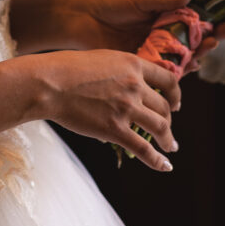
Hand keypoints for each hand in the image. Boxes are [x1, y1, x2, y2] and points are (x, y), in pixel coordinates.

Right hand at [26, 49, 180, 171]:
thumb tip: (127, 83)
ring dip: (168, 140)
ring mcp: (126, 108)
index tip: (175, 104)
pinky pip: (144, 149)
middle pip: (164, 107)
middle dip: (169, 120)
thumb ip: (120, 70)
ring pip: (160, 128)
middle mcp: (135, 86)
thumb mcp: (101, 59)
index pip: (168, 80)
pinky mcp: (115, 130)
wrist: (49, 84)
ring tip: (170, 147)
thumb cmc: (65, 68)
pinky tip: (164, 166)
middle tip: (167, 129)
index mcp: (133, 65)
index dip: (175, 95)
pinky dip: (157, 160)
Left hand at [58, 0, 224, 58]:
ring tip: (209, 46)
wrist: (76, 20)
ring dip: (199, 53)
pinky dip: (178, 71)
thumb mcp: (137, 0)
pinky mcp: (141, 65)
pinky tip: (190, 66)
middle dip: (212, 37)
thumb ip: (164, 0)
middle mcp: (162, 35)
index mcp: (164, 16)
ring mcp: (153, 51)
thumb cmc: (105, 3)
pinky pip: (163, 72)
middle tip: (224, 32)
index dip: (214, 20)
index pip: (196, 19)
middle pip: (194, 40)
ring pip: (182, 57)